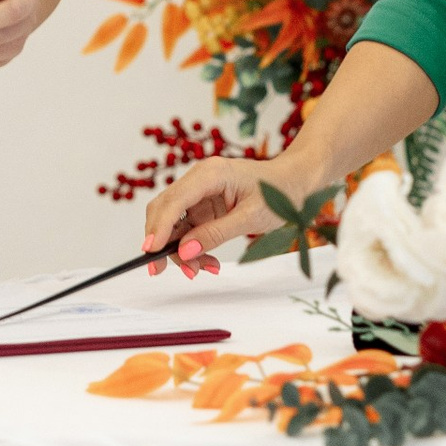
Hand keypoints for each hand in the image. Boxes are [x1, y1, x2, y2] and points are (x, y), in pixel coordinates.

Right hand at [142, 149, 312, 262]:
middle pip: (166, 211)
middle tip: (162, 271)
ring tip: (202, 270)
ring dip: (181, 250)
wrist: (295, 182)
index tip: (150, 251)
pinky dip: (194, 247)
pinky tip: (208, 263)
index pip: (174, 201)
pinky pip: (189, 229)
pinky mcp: (204, 205)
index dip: (158, 227)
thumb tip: (186, 251)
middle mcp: (199, 179)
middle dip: (163, 242)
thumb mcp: (250, 217)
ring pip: (174, 223)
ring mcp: (200, 193)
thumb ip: (215, 233)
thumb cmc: (279, 192)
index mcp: (210, 174)